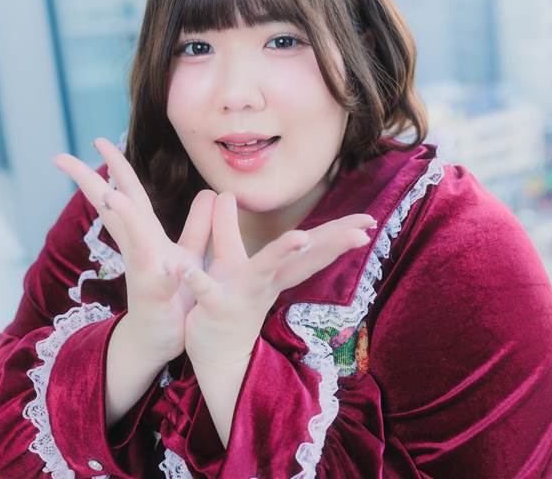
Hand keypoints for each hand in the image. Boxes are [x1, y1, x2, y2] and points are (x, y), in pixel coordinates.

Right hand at [52, 137, 216, 363]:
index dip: (116, 166)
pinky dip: (167, 274)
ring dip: (122, 217)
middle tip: (61, 157)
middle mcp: (139, 249)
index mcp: (146, 235)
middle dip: (91, 181)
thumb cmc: (175, 296)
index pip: (129, 193)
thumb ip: (198, 225)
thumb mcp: (189, 254)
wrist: (163, 340)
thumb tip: (208, 193)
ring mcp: (145, 271)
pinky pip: (163, 282)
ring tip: (109, 194)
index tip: (97, 140)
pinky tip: (171, 267)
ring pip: (133, 240)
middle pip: (113, 209)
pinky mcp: (158, 297)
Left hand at [175, 192, 376, 368]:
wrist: (216, 358)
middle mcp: (266, 283)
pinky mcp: (215, 308)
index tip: (370, 220)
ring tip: (299, 237)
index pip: (312, 248)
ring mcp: (242, 296)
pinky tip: (182, 268)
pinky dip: (195, 279)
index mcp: (275, 272)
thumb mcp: (227, 261)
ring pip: (263, 270)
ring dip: (281, 253)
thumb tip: (225, 192)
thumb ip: (226, 227)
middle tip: (363, 231)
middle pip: (303, 259)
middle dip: (332, 243)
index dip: (340, 233)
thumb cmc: (225, 304)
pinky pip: (206, 291)